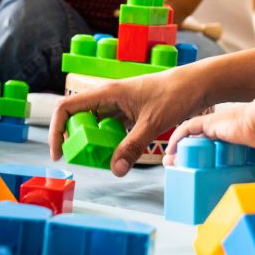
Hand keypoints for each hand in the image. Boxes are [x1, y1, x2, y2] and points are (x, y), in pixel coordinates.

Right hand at [49, 68, 205, 175]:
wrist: (198, 84)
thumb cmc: (175, 94)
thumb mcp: (152, 123)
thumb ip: (132, 147)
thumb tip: (115, 170)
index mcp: (107, 93)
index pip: (66, 108)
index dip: (56, 129)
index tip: (59, 152)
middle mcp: (109, 97)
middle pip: (78, 119)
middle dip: (76, 140)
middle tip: (86, 160)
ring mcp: (120, 105)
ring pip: (95, 125)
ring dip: (94, 143)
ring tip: (103, 160)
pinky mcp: (131, 113)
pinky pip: (112, 129)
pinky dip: (111, 142)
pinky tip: (120, 154)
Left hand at [163, 101, 254, 179]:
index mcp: (235, 136)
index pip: (215, 144)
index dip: (204, 154)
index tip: (197, 167)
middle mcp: (223, 129)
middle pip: (198, 141)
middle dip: (186, 153)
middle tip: (177, 168)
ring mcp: (215, 125)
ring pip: (190, 136)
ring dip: (178, 148)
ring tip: (170, 162)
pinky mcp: (210, 123)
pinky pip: (187, 128)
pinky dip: (177, 137)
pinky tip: (171, 150)